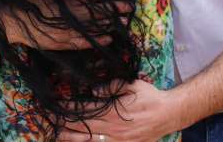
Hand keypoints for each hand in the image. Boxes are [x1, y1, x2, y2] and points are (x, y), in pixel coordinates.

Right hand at [2, 0, 131, 50]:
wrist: (10, 21)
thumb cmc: (27, 2)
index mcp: (64, 0)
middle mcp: (66, 15)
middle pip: (95, 12)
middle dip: (113, 10)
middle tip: (129, 8)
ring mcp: (64, 30)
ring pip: (91, 28)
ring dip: (108, 25)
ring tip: (123, 23)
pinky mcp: (59, 42)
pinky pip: (81, 42)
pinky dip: (95, 41)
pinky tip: (108, 40)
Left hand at [57, 80, 179, 141]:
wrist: (169, 115)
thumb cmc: (151, 97)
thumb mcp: (133, 85)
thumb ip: (113, 86)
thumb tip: (94, 90)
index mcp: (114, 113)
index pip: (86, 111)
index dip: (70, 109)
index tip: (58, 106)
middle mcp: (114, 129)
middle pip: (85, 127)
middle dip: (67, 124)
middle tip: (52, 121)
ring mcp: (119, 141)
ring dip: (74, 139)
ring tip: (59, 136)